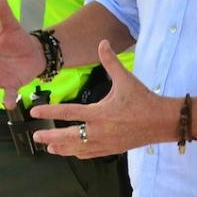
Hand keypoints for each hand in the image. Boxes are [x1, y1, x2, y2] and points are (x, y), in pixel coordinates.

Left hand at [29, 40, 174, 158]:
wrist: (162, 122)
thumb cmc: (144, 100)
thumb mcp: (126, 79)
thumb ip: (111, 61)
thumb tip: (102, 42)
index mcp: (99, 113)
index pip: (68, 112)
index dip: (49, 112)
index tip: (34, 113)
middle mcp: (99, 131)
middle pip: (68, 136)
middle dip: (50, 137)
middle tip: (35, 136)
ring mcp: (105, 143)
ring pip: (77, 149)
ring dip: (62, 148)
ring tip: (49, 148)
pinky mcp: (112, 150)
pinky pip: (91, 154)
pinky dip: (79, 153)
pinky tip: (72, 152)